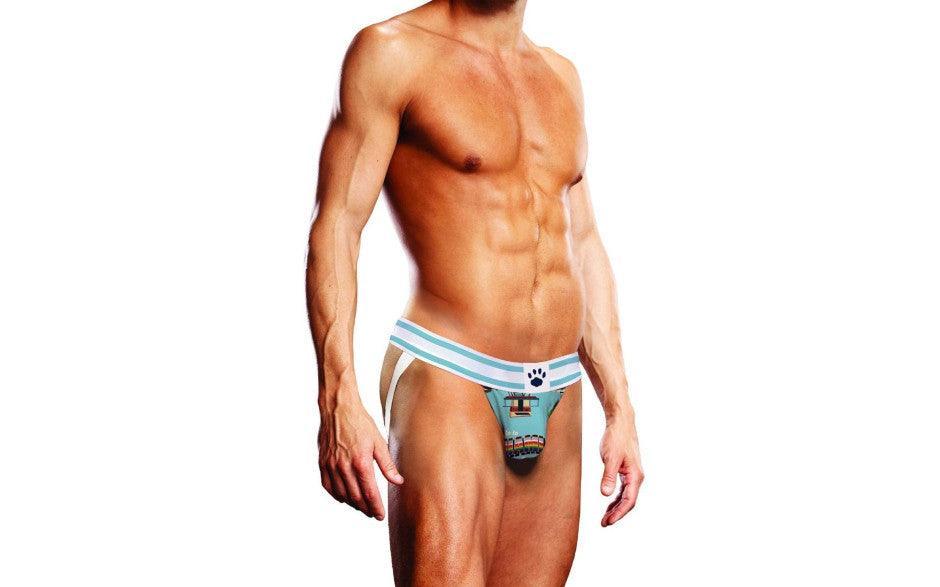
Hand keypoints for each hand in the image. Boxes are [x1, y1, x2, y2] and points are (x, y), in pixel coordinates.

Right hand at [318, 399, 403, 519]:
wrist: (338, 409)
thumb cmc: (359, 422)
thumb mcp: (378, 442)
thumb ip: (387, 464)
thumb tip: (397, 481)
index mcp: (361, 462)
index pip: (370, 493)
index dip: (376, 507)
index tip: (380, 515)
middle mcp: (344, 467)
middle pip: (356, 497)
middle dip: (365, 508)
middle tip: (372, 513)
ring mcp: (331, 466)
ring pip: (342, 495)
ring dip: (352, 504)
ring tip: (361, 507)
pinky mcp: (323, 463)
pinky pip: (328, 486)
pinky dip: (337, 495)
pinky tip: (344, 497)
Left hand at [599, 412, 643, 526]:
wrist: (620, 423)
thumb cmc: (616, 438)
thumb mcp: (610, 458)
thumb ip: (608, 476)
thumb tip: (606, 494)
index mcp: (635, 475)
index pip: (629, 500)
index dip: (619, 513)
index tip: (608, 521)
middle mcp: (637, 477)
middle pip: (628, 502)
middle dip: (617, 513)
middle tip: (604, 523)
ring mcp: (633, 474)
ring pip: (626, 497)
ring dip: (616, 508)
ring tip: (605, 517)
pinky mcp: (627, 471)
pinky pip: (624, 490)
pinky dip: (616, 498)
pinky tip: (609, 503)